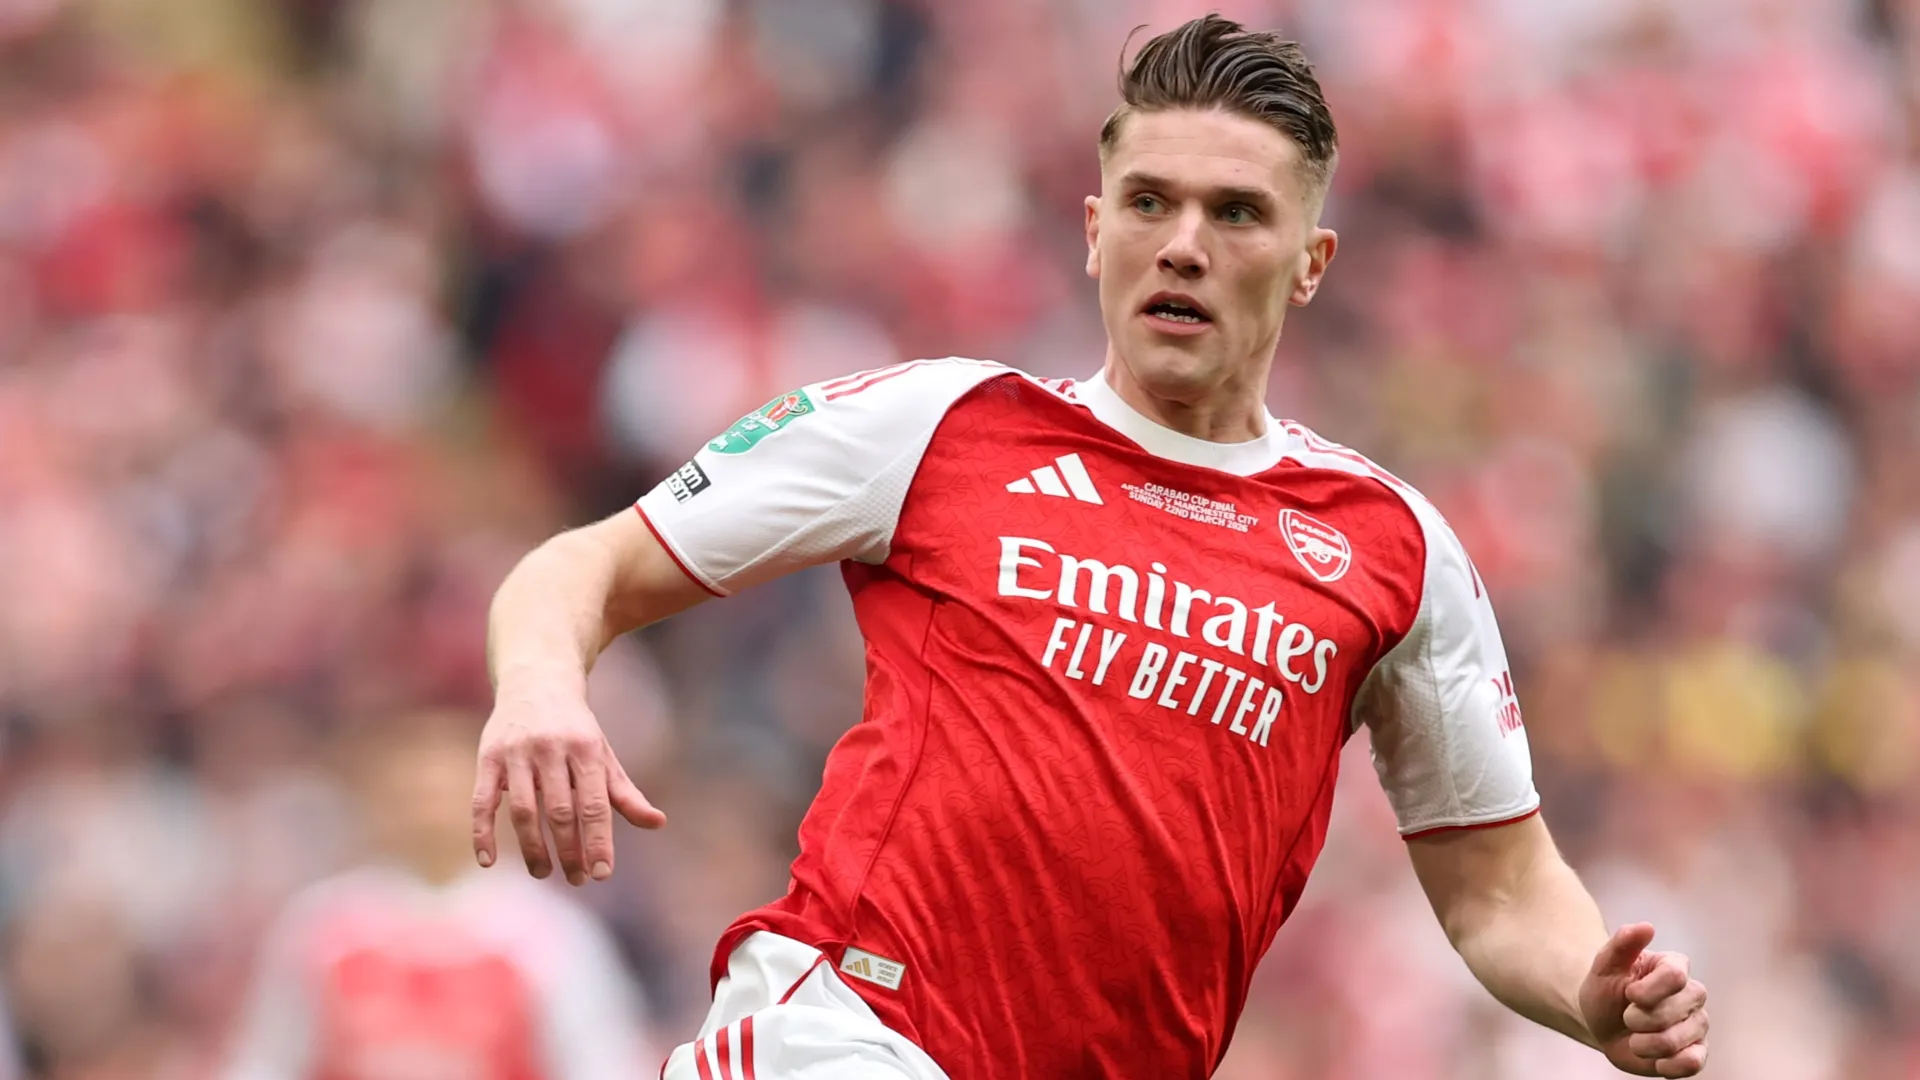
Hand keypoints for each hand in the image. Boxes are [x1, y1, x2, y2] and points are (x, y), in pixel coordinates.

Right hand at [471, 686, 666, 884]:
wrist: (537, 680)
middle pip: (560, 811)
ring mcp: (517, 752)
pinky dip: (482, 832)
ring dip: (533, 848)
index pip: (594, 804)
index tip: (602, 874)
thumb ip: (625, 793)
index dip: (599, 841)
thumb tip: (658, 823)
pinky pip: (481, 801)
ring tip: (543, 873)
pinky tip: (489, 861)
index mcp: (586, 749)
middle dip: (569, 850)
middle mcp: (552, 749)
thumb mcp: (604, 755)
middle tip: (577, 879)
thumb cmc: (576, 729)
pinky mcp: (488, 756)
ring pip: (523, 810)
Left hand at [1580, 924, 1708, 1076]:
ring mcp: (1697, 1024)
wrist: (1602, 1024)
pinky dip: (1666, 1064)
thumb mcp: (1604, 965)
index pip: (1675, 976)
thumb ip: (1623, 943)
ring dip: (1645, 1044)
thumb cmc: (1606, 991)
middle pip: (1676, 1010)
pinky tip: (1653, 1058)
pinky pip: (1692, 1063)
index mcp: (1674, 967)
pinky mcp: (1696, 1052)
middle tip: (1627, 1017)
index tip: (1628, 994)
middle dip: (1639, 1019)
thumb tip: (1646, 927)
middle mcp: (1692, 994)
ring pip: (1679, 1040)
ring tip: (1635, 1038)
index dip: (1646, 990)